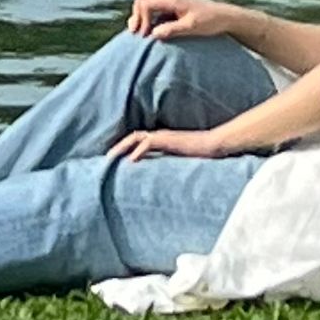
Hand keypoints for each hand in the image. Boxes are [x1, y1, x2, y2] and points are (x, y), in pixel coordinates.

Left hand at [108, 124, 225, 163]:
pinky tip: (132, 161)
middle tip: (105, 160)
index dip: (125, 149)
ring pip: (136, 137)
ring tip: (111, 158)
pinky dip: (138, 150)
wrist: (214, 147)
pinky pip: (149, 142)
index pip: (137, 142)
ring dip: (122, 147)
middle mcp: (159, 136)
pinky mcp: (169, 140)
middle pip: (132, 138)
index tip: (113, 162)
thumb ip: (168, 167)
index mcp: (161, 141)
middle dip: (118, 148)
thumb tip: (160, 182)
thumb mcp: (179, 163)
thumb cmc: (200, 156)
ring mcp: (163, 136)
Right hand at [126, 0, 242, 41]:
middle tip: (136, 34)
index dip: (141, 19)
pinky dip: (148, 16)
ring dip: (140, 15)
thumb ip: (173, 29)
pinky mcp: (173, 7)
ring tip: (140, 33)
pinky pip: (154, 7)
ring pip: (147, 0)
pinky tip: (150, 31)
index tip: (145, 37)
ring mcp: (171, 1)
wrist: (225, 17)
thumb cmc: (210, 22)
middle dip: (136, 14)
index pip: (146, 3)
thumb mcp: (192, 27)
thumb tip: (153, 35)